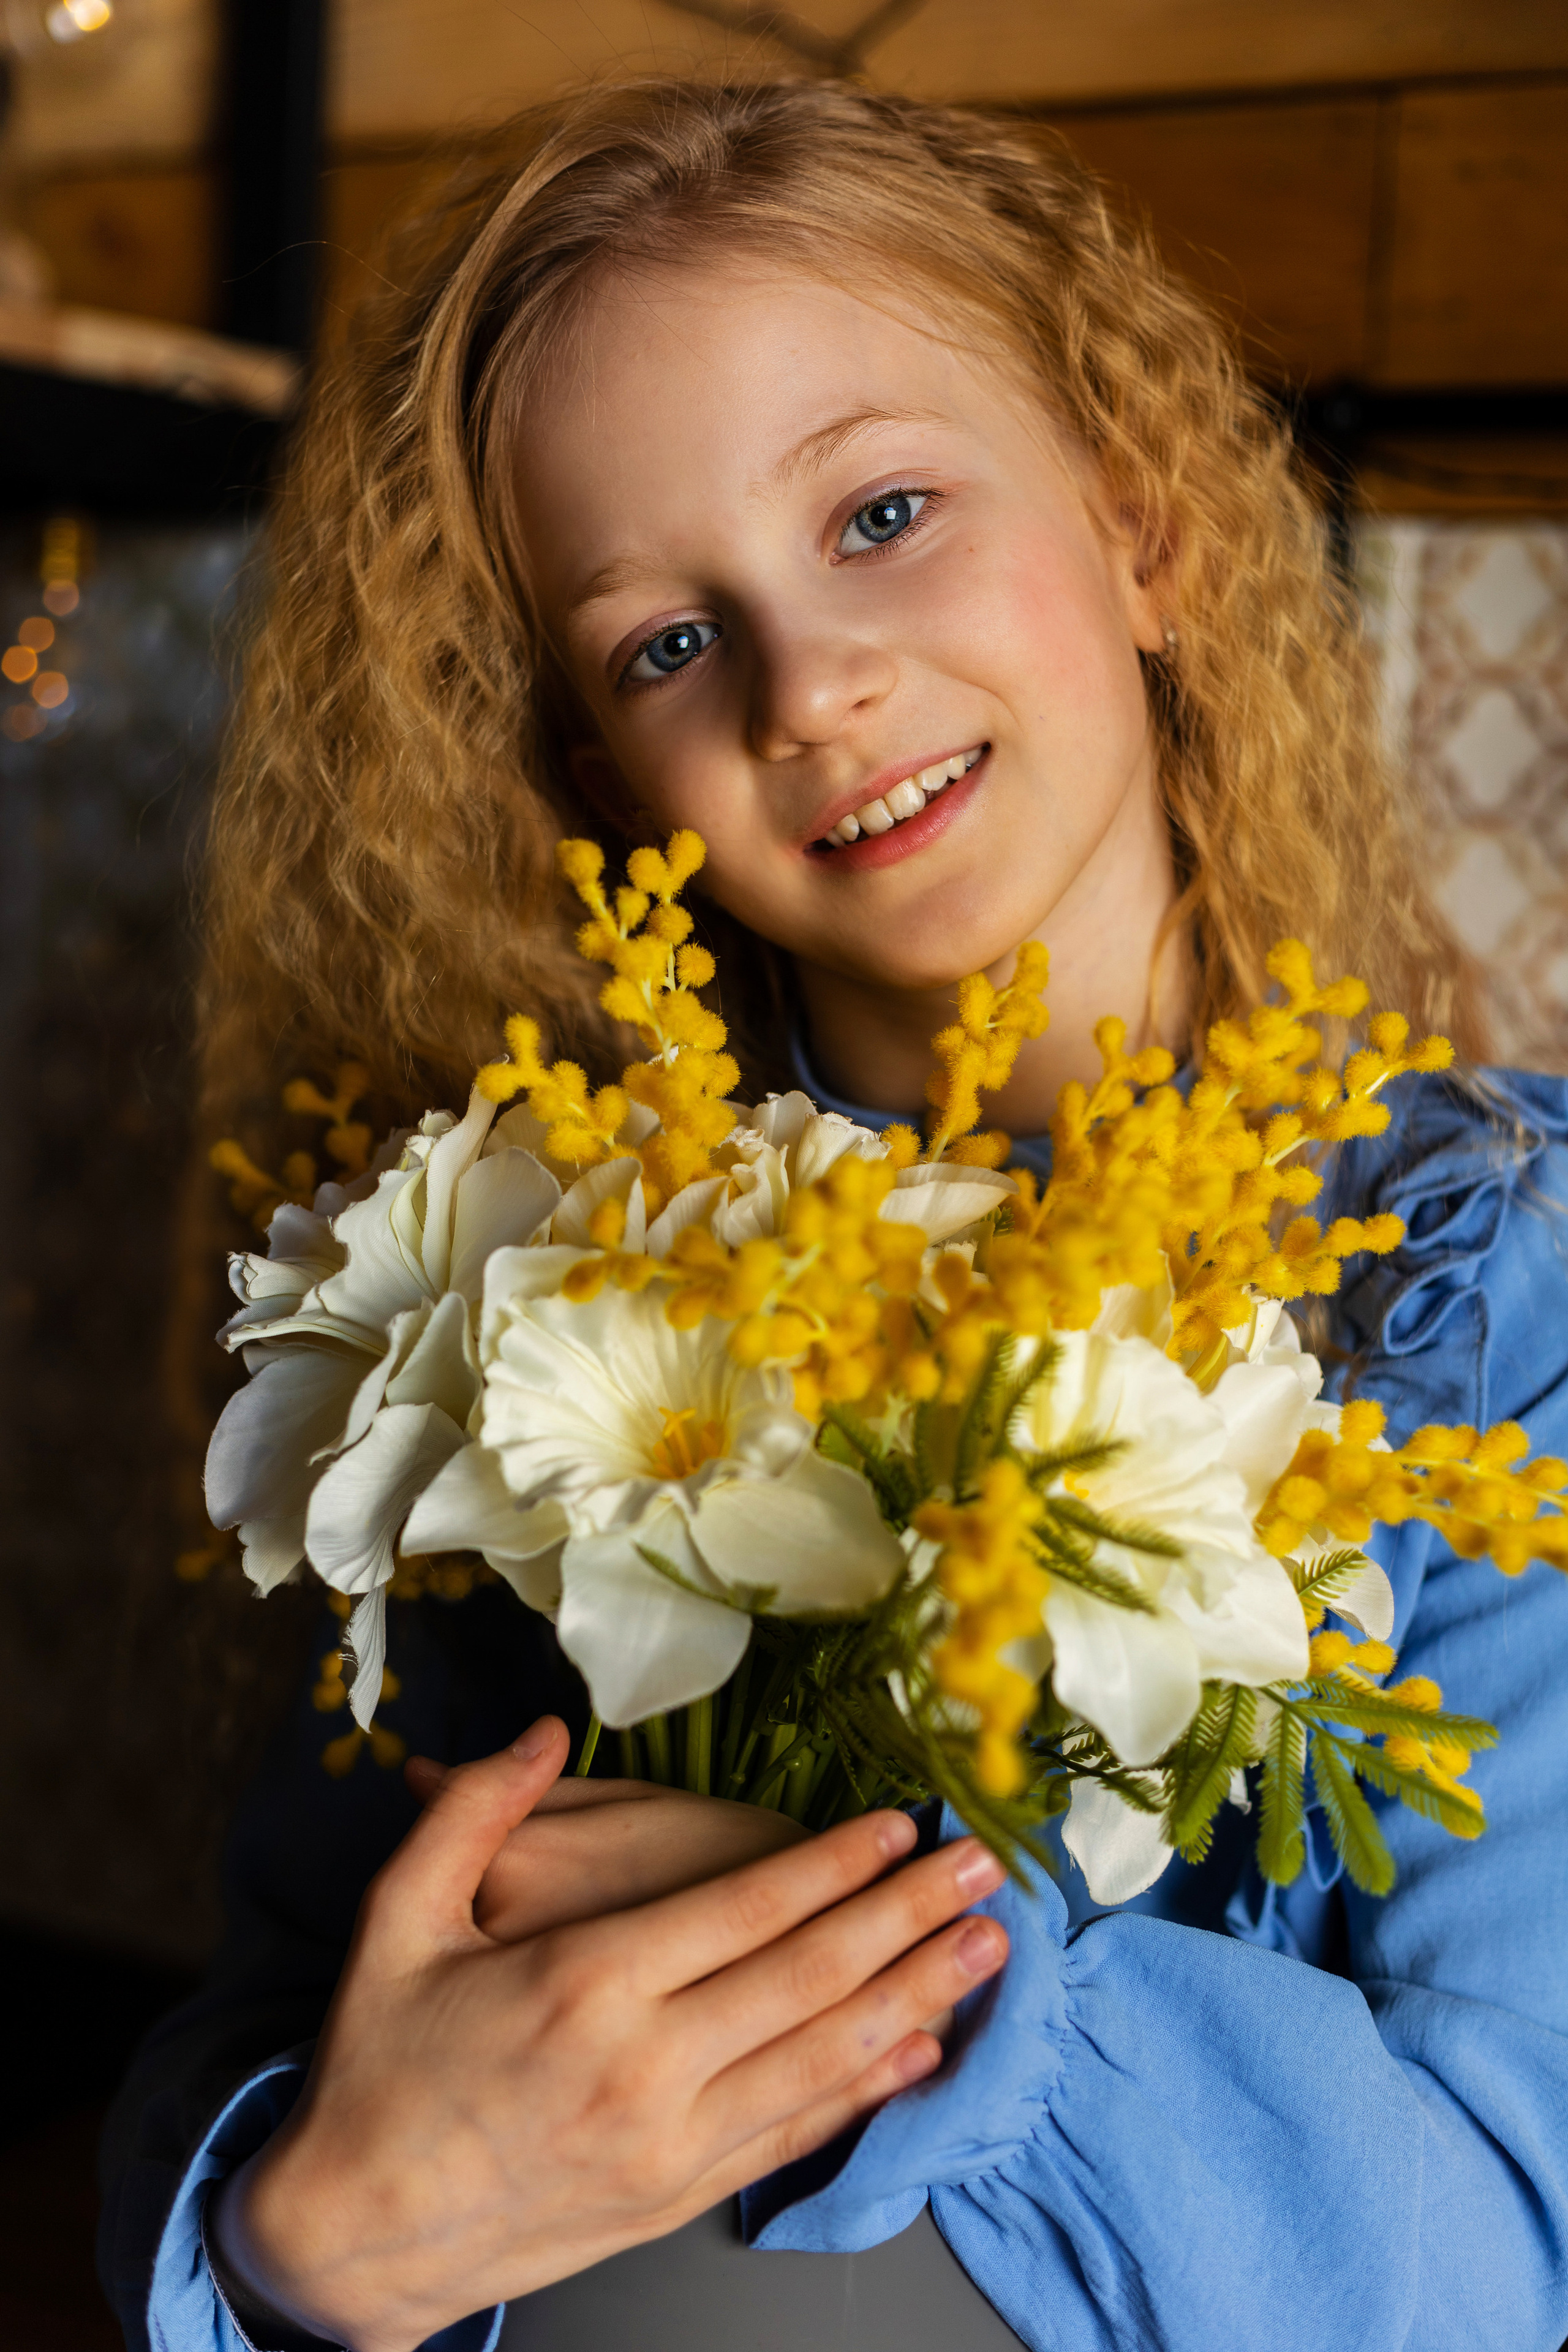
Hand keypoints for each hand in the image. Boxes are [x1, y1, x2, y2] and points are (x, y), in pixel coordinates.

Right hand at [211, 1717, 1008, 2351]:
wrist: (352, 2238)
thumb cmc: (375, 2066)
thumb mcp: (397, 1919)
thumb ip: (471, 1811)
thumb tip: (541, 1731)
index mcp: (583, 1982)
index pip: (745, 1911)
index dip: (835, 1863)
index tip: (901, 1823)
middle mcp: (645, 2066)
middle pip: (809, 1978)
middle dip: (908, 1916)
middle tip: (986, 1868)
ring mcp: (669, 2141)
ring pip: (823, 2059)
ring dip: (915, 1996)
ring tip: (986, 1950)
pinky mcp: (676, 2195)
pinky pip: (794, 2133)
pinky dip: (866, 2090)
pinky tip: (919, 2052)